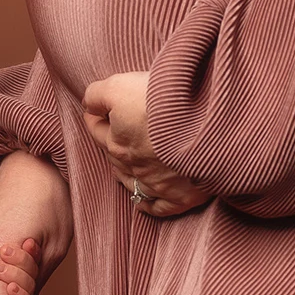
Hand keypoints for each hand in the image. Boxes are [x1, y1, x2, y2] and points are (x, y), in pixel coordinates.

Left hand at [81, 73, 212, 219]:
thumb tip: (88, 104)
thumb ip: (98, 94)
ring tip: (127, 165)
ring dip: (127, 174)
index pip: (97, 129)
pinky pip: (160, 208)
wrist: (207, 124)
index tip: (94, 111)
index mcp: (117, 141)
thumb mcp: (121, 86)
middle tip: (115, 133)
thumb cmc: (163, 102)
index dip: (95, 117)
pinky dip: (150, 206)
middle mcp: (133, 166)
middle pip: (114, 156)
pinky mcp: (180, 196)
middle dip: (113, 143)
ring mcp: (156, 184)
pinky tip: (145, 204)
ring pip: (132, 183)